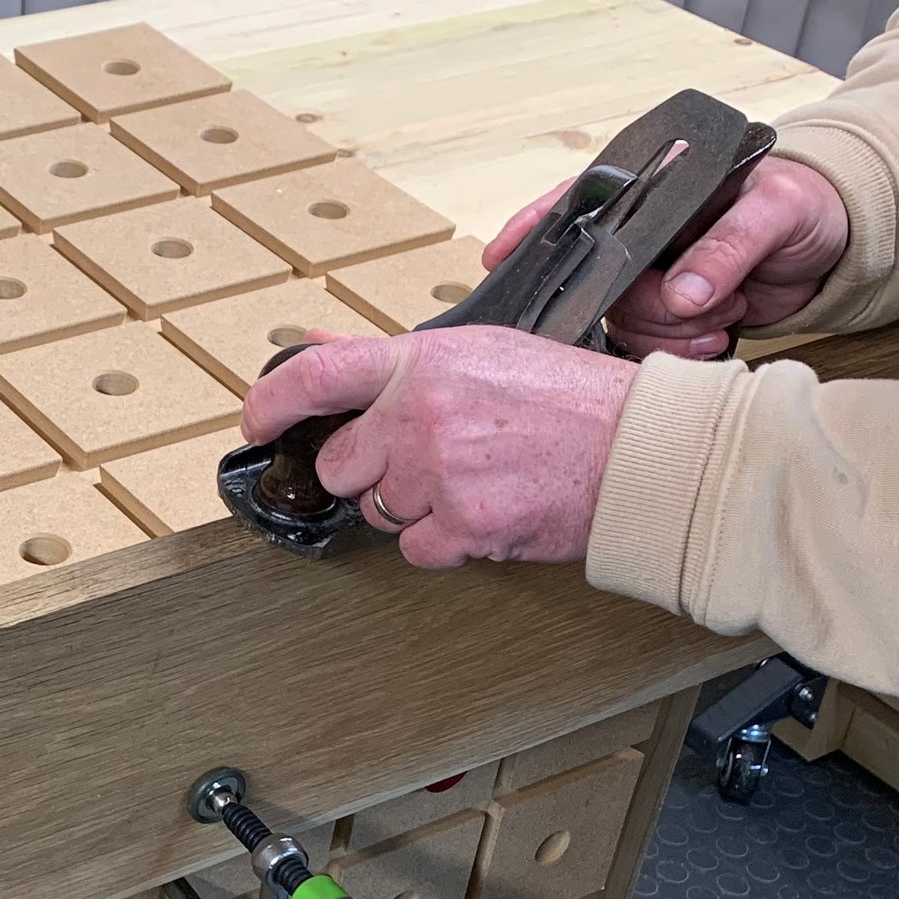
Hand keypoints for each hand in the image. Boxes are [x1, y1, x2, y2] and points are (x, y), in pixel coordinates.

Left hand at [240, 327, 636, 568]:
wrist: (642, 450)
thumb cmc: (572, 400)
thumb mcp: (482, 352)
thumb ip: (393, 361)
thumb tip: (315, 347)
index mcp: (423, 361)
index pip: (316, 375)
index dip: (270, 403)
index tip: (256, 423)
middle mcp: (421, 415)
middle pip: (339, 465)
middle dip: (371, 471)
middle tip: (425, 461)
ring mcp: (440, 474)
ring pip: (379, 511)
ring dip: (412, 507)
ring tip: (472, 481)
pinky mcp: (464, 527)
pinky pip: (417, 551)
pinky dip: (445, 543)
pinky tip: (486, 512)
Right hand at [483, 156, 848, 357]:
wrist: (836, 242)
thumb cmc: (806, 201)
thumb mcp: (776, 209)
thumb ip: (728, 247)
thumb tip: (684, 293)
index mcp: (653, 193)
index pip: (574, 206)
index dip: (529, 231)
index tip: (498, 256)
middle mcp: (640, 237)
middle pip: (598, 286)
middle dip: (649, 308)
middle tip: (709, 303)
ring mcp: (651, 279)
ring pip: (623, 324)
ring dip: (673, 334)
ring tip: (725, 314)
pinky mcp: (669, 316)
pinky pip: (649, 347)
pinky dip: (683, 351)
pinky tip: (717, 334)